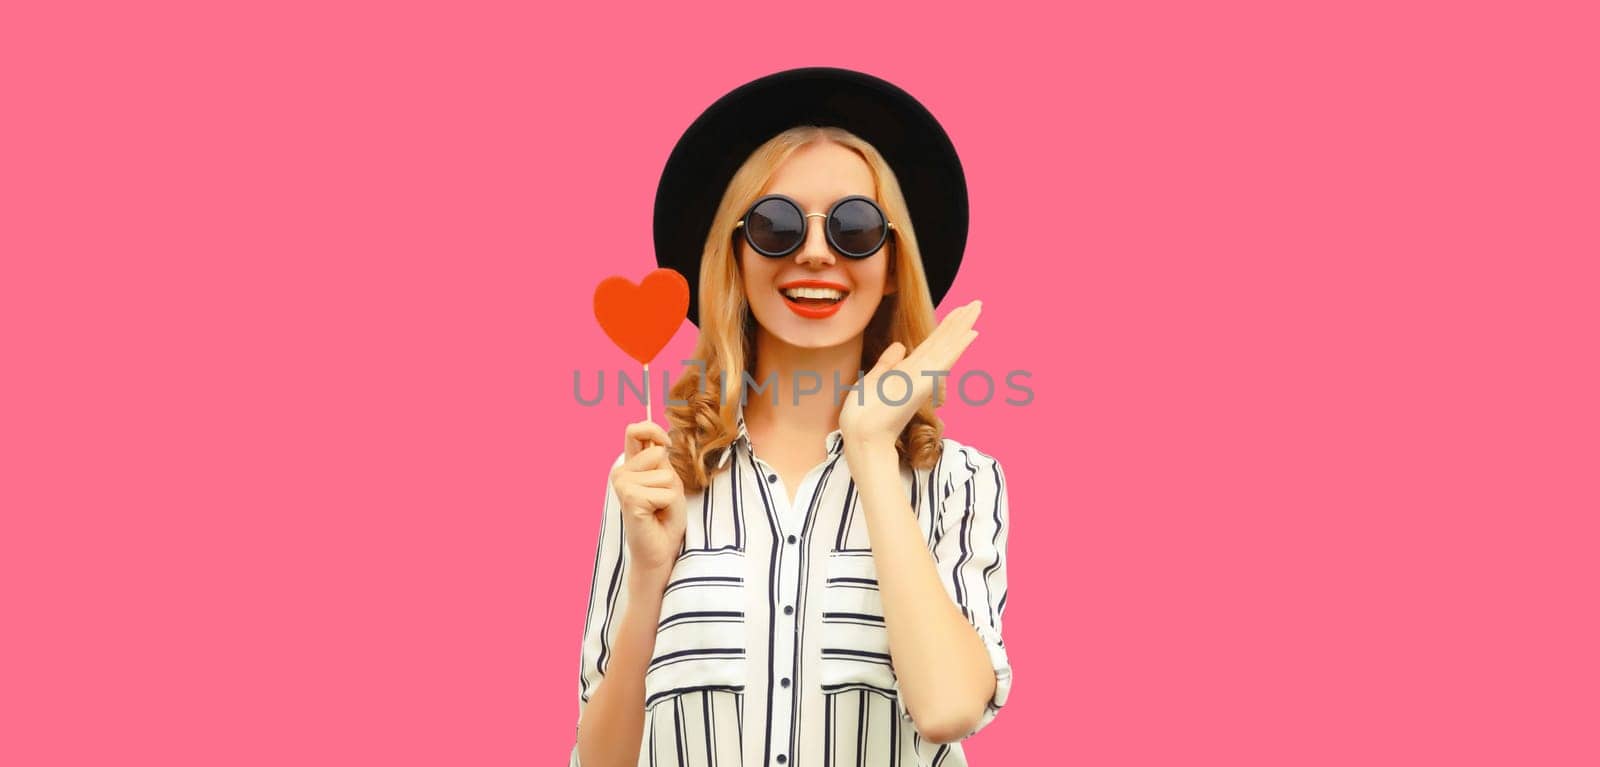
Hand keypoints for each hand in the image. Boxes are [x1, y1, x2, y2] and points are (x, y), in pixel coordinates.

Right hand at [609, 421, 687, 587]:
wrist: (659, 552)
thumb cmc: (665, 518)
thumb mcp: (668, 481)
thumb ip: (661, 459)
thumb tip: (660, 442)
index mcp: (630, 466)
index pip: (635, 430)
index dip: (653, 430)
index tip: (666, 444)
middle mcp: (621, 472)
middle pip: (658, 453)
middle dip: (671, 478)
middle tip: (662, 499)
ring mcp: (622, 484)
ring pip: (665, 475)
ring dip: (671, 494)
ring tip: (659, 509)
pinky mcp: (630, 498)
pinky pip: (665, 492)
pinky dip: (669, 505)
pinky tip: (655, 516)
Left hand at [839, 299, 981, 448]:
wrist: (862, 436)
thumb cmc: (865, 413)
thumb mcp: (875, 379)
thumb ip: (888, 363)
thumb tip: (901, 345)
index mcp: (909, 371)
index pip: (932, 343)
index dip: (946, 326)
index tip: (959, 310)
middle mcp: (921, 372)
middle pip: (944, 340)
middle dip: (960, 320)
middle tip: (977, 302)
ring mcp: (924, 378)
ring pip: (947, 346)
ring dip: (962, 326)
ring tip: (977, 307)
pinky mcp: (923, 384)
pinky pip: (943, 361)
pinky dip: (957, 347)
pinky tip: (971, 334)